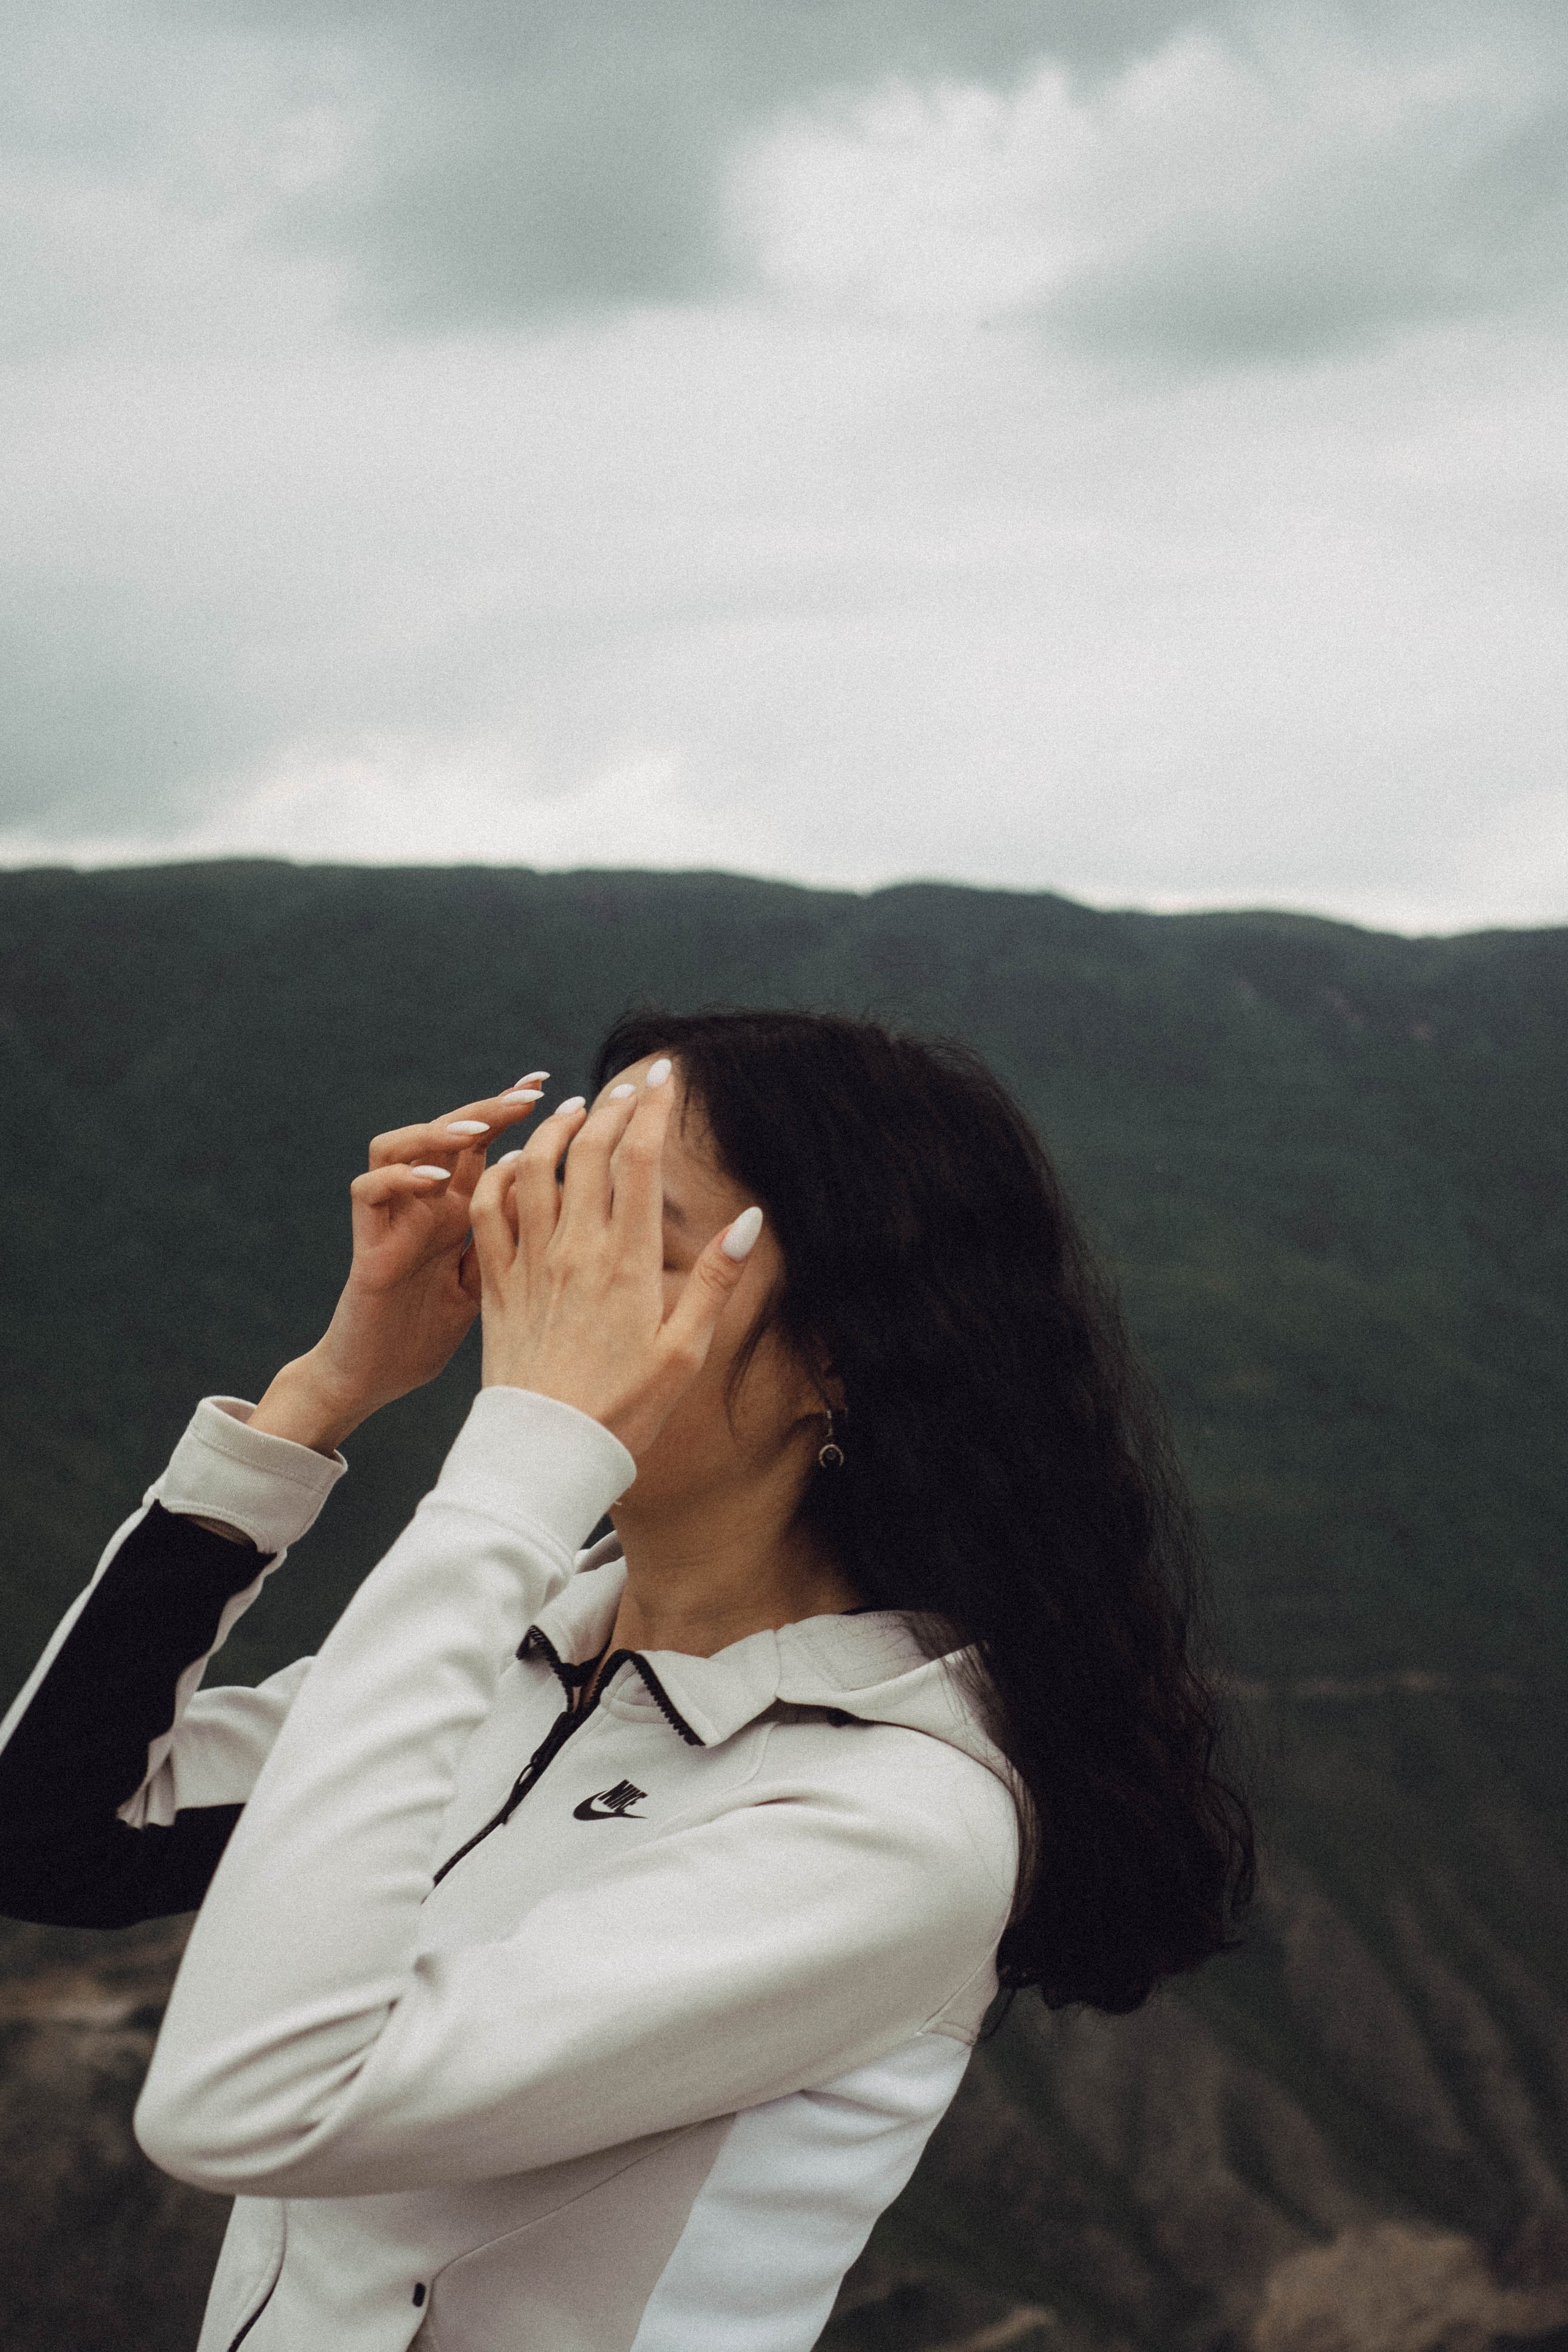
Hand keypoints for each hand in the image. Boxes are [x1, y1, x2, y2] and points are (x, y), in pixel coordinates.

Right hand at [248, 1076, 550, 1453]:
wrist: (374, 1382)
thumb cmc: (426, 1335)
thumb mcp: (491, 1285)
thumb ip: (513, 1243)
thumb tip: (568, 1208)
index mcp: (454, 1212)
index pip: (482, 1146)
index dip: (509, 1113)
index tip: (551, 1087)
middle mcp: (420, 1206)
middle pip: (445, 1134)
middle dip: (485, 1109)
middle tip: (530, 1095)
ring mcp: (391, 1222)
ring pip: (394, 1146)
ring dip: (435, 1133)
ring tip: (477, 1134)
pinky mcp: (366, 1249)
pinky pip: (368, 1193)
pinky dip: (397, 1178)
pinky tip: (431, 1178)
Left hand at [468, 1064, 763, 1460]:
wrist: (545, 1452)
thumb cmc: (624, 1410)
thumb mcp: (685, 1352)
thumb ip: (715, 1281)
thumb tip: (750, 1221)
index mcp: (627, 1263)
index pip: (640, 1162)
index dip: (654, 1110)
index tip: (667, 1077)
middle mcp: (575, 1252)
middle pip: (591, 1153)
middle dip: (614, 1107)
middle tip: (633, 1085)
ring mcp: (530, 1264)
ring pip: (535, 1170)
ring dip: (556, 1130)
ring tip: (577, 1109)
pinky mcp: (496, 1284)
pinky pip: (489, 1212)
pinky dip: (500, 1176)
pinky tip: (516, 1164)